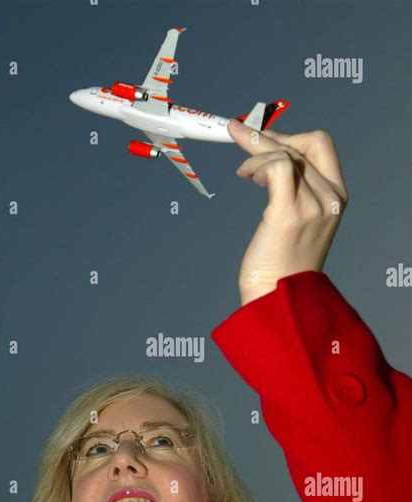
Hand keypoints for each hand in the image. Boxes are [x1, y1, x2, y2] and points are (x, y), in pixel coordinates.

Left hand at [227, 120, 348, 303]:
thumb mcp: (297, 219)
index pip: (320, 145)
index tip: (264, 141)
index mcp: (336, 198)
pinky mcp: (289, 213)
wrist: (277, 296)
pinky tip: (246, 177)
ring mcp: (312, 206)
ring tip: (243, 172)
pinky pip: (276, 167)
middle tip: (238, 132)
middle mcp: (329, 199)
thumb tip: (267, 154)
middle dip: (266, 137)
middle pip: (301, 145)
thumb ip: (292, 189)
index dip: (290, 135)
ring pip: (285, 153)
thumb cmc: (280, 263)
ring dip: (256, 153)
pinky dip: (256, 164)